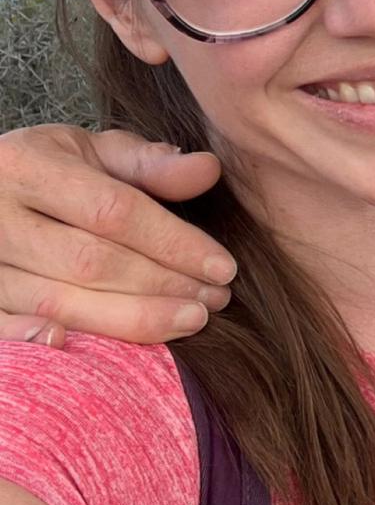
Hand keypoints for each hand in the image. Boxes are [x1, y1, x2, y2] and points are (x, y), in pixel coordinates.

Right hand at [0, 126, 229, 345]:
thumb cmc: (49, 170)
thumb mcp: (92, 151)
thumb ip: (148, 164)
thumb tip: (208, 170)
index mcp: (27, 166)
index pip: (113, 212)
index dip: (173, 243)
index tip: (223, 267)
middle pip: (90, 262)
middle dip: (162, 285)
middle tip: (214, 301)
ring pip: (57, 302)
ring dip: (131, 319)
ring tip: (189, 321)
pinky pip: (6, 330)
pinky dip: (47, 345)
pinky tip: (97, 354)